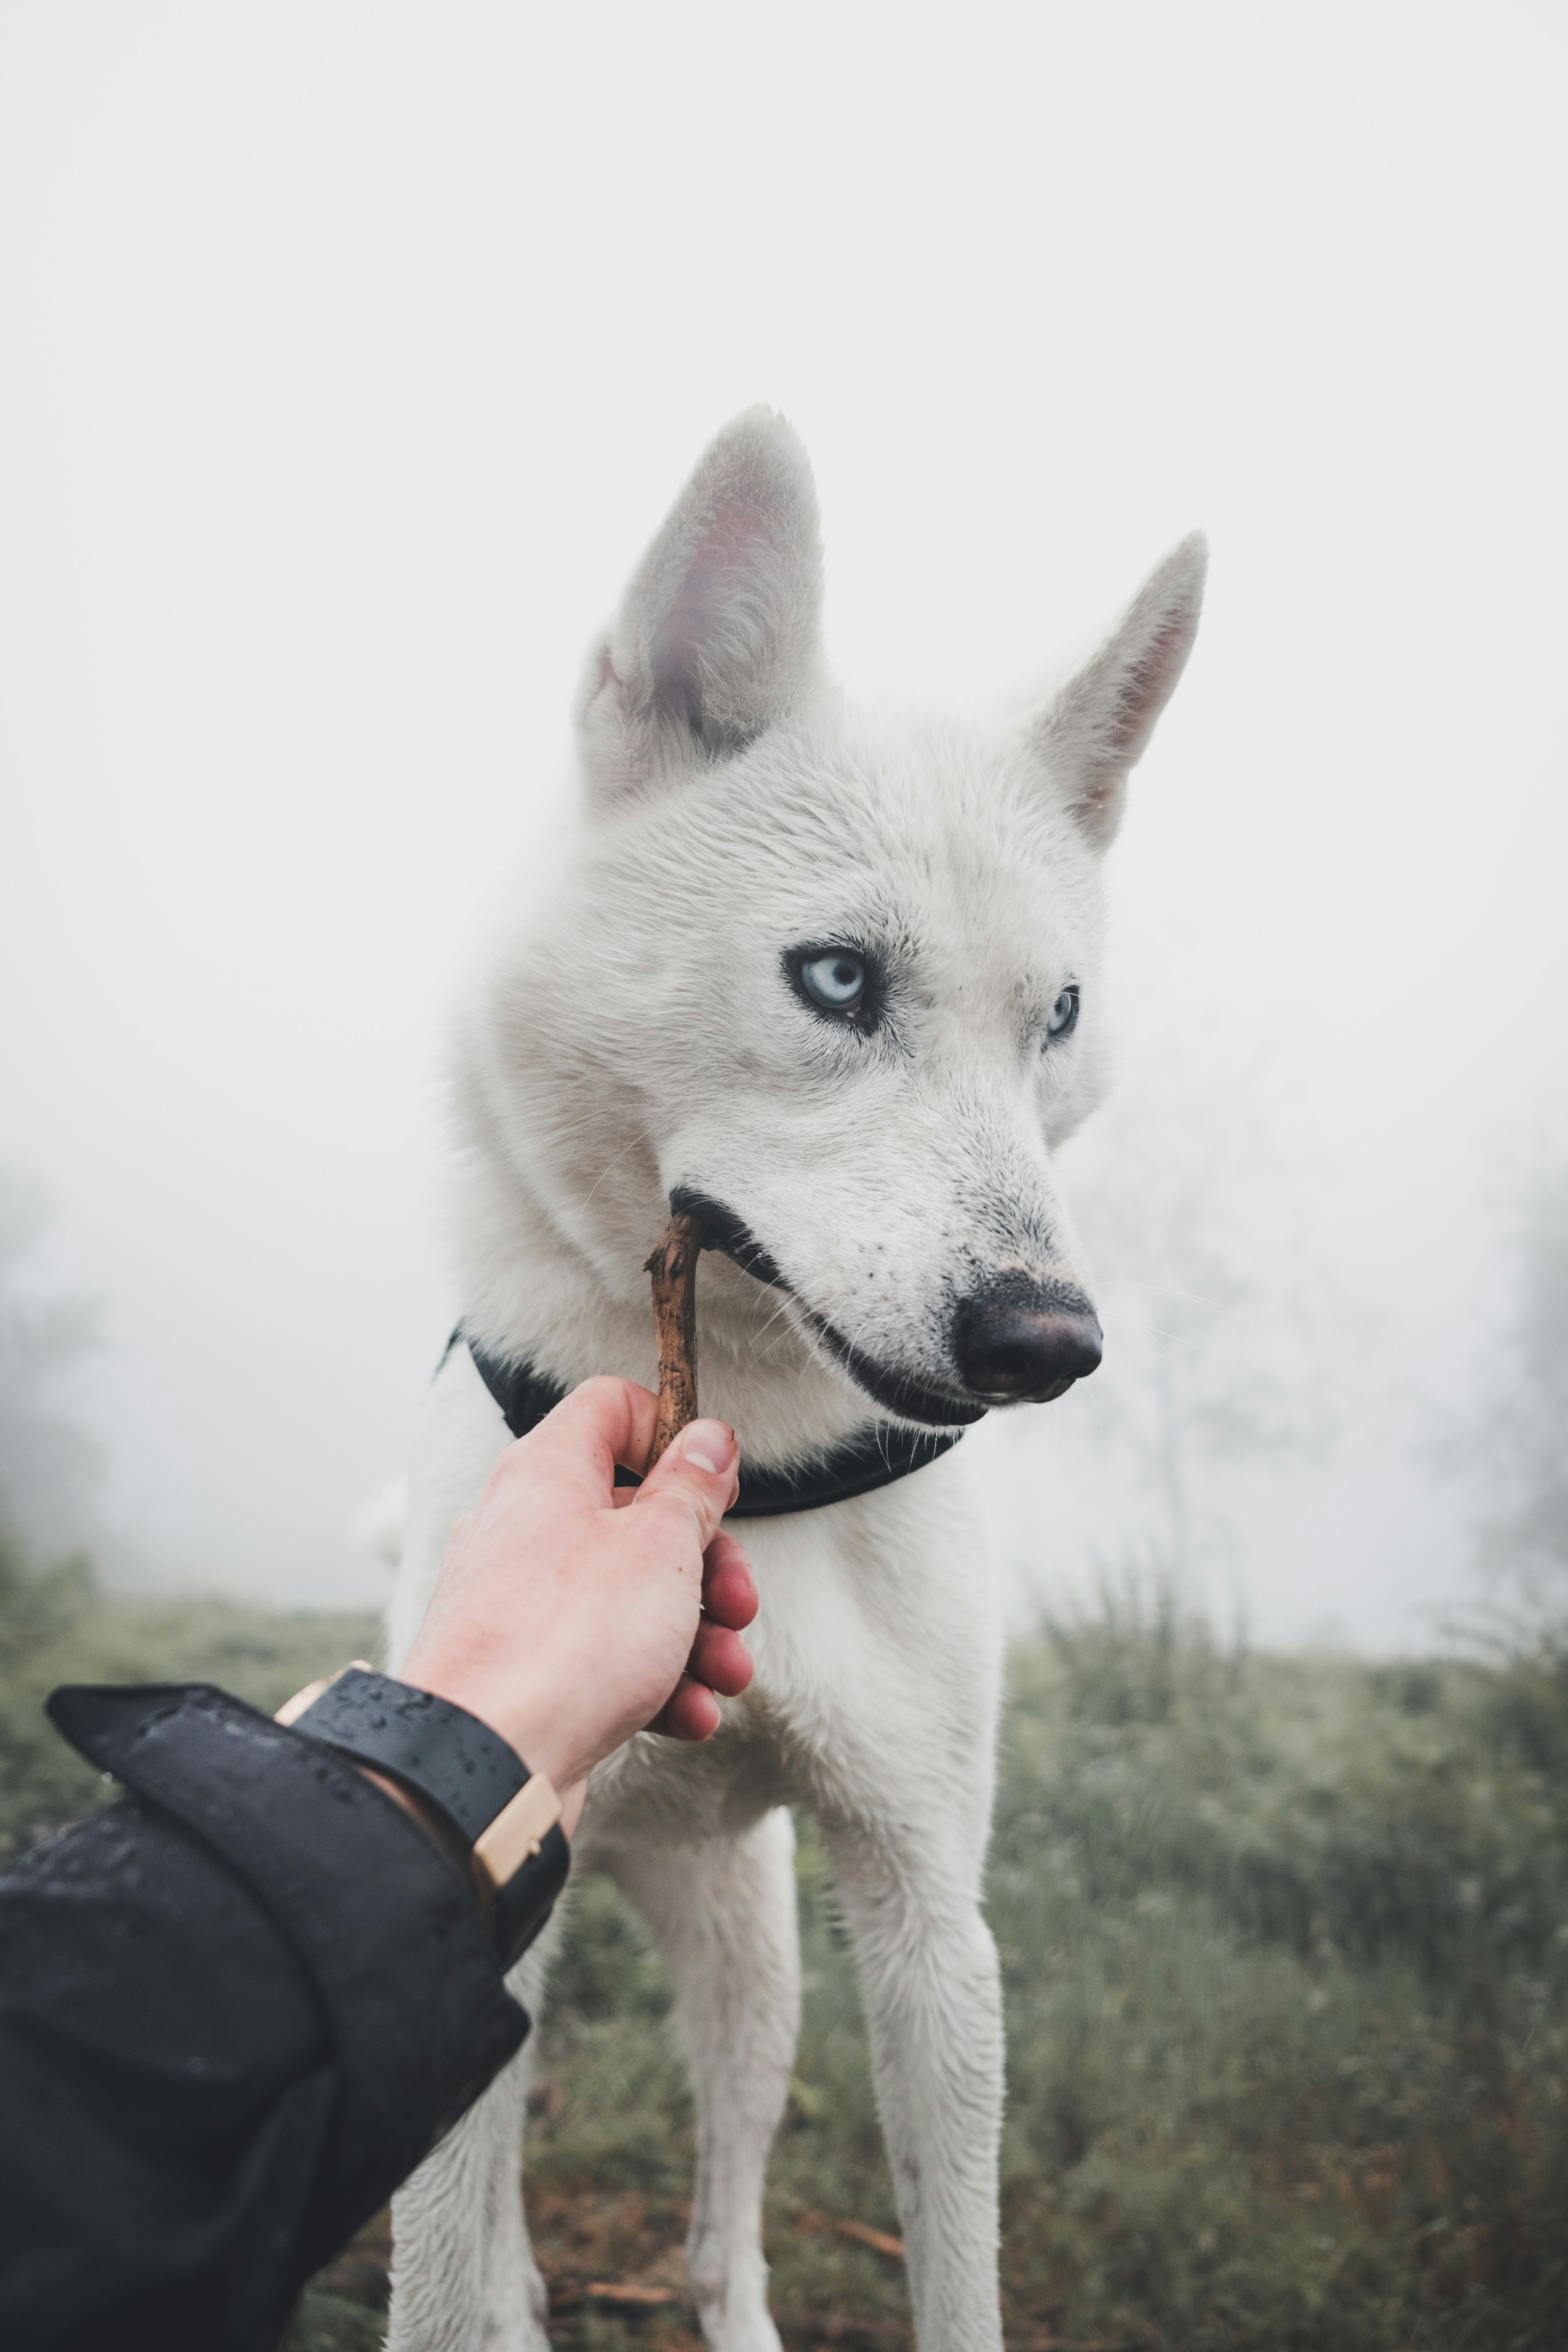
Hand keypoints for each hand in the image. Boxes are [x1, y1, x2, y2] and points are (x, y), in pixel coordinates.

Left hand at [398, 1379, 756, 1833]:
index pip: (611, 1407)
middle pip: (637, 1516)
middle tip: (740, 1603)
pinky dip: (656, 1683)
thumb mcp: (660, 1546)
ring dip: (696, 1636)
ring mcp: (523, 1604)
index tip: (714, 1483)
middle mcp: (527, 1528)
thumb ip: (691, 1488)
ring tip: (727, 1675)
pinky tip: (690, 1714)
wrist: (481, 1764)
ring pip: (630, 1597)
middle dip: (708, 1564)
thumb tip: (707, 1439)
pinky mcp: (528, 1673)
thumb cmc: (565, 1641)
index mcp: (548, 1472)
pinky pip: (605, 1661)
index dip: (671, 1432)